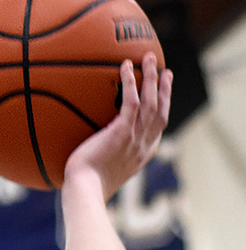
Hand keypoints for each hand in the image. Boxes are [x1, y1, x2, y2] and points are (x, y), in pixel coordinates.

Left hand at [64, 52, 172, 198]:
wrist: (84, 192)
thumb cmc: (85, 186)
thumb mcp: (102, 172)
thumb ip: (105, 158)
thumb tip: (90, 153)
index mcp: (142, 154)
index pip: (158, 128)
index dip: (164, 109)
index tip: (163, 96)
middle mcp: (143, 145)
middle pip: (161, 110)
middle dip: (165, 88)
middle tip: (165, 71)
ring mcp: (135, 138)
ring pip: (151, 101)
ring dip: (152, 77)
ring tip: (151, 57)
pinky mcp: (121, 132)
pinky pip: (131, 101)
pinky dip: (130, 82)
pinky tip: (125, 66)